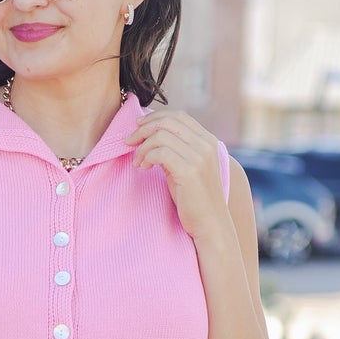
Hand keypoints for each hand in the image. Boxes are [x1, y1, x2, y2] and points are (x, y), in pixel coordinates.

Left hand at [124, 108, 225, 238]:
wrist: (210, 223)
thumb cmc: (194, 198)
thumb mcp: (186, 167)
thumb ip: (175, 150)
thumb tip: (150, 137)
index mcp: (207, 140)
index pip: (179, 116)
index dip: (155, 117)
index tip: (138, 127)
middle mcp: (205, 145)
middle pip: (168, 122)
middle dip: (143, 129)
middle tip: (129, 141)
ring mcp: (199, 157)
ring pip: (161, 136)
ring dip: (143, 147)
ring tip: (138, 162)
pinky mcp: (189, 171)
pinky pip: (160, 152)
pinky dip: (147, 157)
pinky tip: (143, 168)